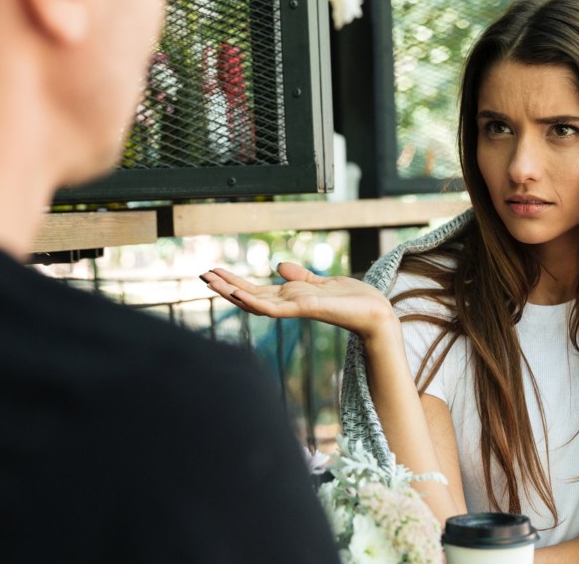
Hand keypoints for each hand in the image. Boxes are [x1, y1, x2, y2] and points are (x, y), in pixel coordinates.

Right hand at [200, 262, 397, 339]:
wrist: (376, 312)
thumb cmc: (354, 300)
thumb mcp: (322, 282)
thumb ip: (301, 277)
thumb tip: (280, 265)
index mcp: (291, 298)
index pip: (256, 290)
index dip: (235, 282)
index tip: (215, 271)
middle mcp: (289, 305)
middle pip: (250, 295)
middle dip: (226, 286)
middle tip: (202, 274)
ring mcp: (295, 309)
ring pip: (256, 302)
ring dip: (232, 292)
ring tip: (211, 281)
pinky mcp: (305, 310)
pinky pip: (275, 308)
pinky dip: (255, 301)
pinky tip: (239, 294)